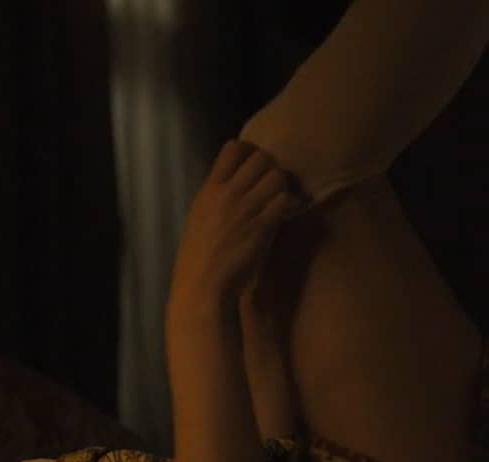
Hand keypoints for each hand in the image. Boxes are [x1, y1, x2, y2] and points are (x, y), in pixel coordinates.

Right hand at [171, 140, 304, 306]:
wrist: (203, 285)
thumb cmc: (199, 256)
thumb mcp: (199, 216)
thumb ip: (216, 196)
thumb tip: (235, 182)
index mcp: (209, 189)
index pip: (233, 148)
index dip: (249, 151)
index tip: (254, 164)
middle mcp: (228, 193)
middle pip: (261, 158)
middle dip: (270, 168)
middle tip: (271, 184)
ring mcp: (247, 208)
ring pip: (277, 176)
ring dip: (282, 186)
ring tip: (279, 199)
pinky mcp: (264, 225)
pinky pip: (285, 200)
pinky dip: (289, 205)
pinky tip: (284, 214)